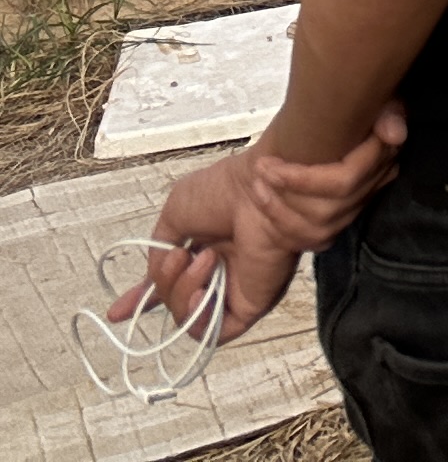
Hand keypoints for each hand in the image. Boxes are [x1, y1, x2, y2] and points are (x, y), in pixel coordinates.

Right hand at [129, 112, 404, 344]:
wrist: (259, 186)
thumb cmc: (225, 190)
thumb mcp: (175, 215)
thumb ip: (158, 253)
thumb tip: (151, 282)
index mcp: (202, 252)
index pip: (169, 287)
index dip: (141, 301)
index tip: (117, 312)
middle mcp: (219, 274)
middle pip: (174, 305)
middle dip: (161, 288)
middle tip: (176, 256)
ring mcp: (235, 290)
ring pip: (188, 320)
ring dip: (181, 293)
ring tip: (200, 258)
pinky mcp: (252, 303)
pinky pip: (216, 332)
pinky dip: (199, 317)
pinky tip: (202, 289)